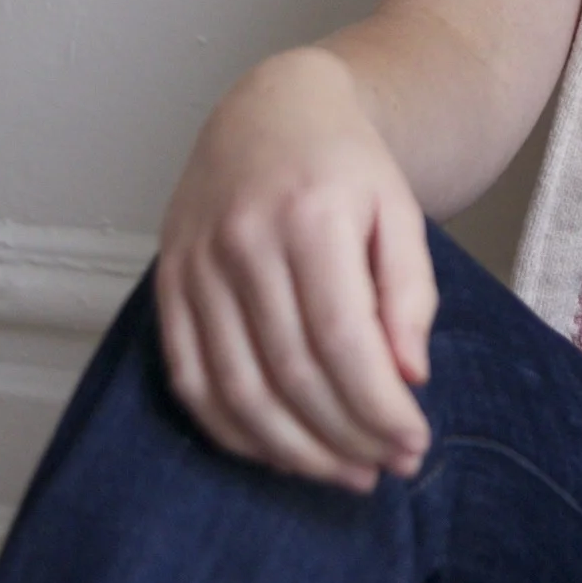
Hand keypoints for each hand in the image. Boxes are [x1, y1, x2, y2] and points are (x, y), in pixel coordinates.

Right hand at [154, 46, 436, 490]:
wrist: (270, 110)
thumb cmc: (345, 167)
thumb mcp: (399, 212)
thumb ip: (409, 293)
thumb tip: (409, 378)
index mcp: (309, 217)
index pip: (343, 341)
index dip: (378, 408)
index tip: (414, 444)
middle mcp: (243, 242)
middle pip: (292, 374)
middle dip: (346, 437)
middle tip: (386, 467)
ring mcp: (195, 265)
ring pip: (238, 390)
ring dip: (293, 451)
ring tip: (344, 472)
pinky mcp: (167, 284)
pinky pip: (190, 381)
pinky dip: (233, 431)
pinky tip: (279, 452)